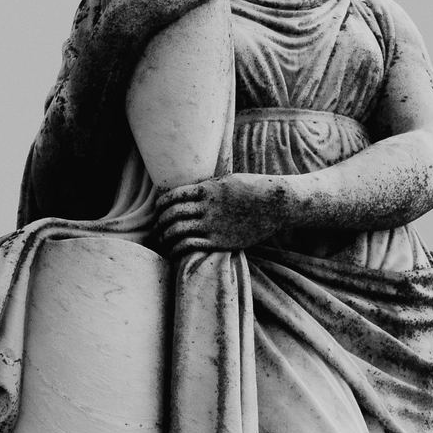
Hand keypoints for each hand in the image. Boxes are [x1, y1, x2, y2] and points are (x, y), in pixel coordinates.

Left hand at [153, 174, 293, 253]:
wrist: (276, 204)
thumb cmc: (253, 189)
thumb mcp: (227, 180)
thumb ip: (208, 187)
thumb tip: (195, 189)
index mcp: (206, 189)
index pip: (172, 196)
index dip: (160, 205)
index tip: (158, 210)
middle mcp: (206, 207)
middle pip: (171, 215)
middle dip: (159, 223)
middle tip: (156, 229)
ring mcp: (212, 225)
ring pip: (177, 231)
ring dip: (165, 237)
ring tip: (162, 241)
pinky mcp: (220, 241)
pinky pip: (190, 246)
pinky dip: (177, 249)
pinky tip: (174, 251)